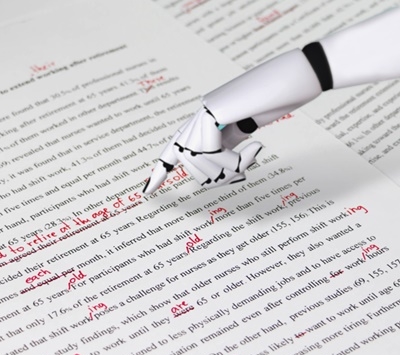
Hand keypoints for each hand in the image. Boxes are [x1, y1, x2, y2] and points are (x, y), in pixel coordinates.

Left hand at [142, 107, 262, 194]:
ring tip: (251, 158)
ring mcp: (204, 111)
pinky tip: (255, 148)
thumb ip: (222, 149)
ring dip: (226, 169)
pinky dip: (232, 159)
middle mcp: (199, 116)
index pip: (176, 147)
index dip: (162, 169)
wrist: (291, 79)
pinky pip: (210, 150)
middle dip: (214, 177)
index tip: (148, 190)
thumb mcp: (242, 134)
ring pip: (196, 158)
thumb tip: (209, 173)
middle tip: (242, 174)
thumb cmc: (271, 105)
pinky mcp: (212, 110)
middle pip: (187, 161)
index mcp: (204, 122)